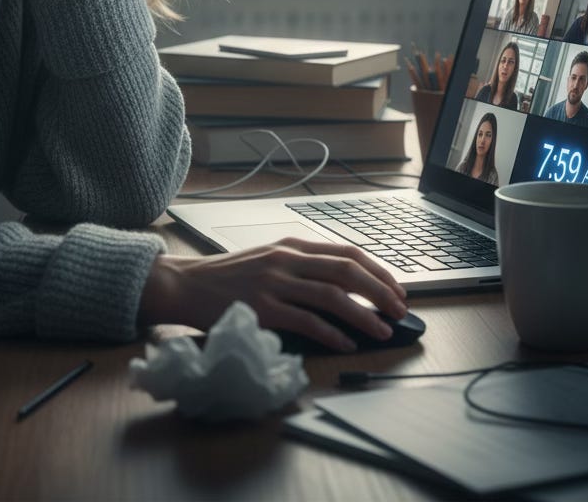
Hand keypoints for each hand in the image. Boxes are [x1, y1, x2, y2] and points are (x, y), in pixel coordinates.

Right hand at [138, 238, 408, 352]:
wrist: (187, 284)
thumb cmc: (228, 276)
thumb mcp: (267, 259)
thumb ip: (300, 266)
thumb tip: (343, 287)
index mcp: (291, 245)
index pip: (346, 252)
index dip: (377, 271)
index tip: (396, 288)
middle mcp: (286, 259)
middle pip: (346, 270)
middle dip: (380, 291)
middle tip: (399, 310)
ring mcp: (275, 283)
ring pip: (332, 296)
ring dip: (364, 315)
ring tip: (382, 330)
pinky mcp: (264, 308)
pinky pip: (307, 321)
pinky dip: (332, 333)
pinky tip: (347, 343)